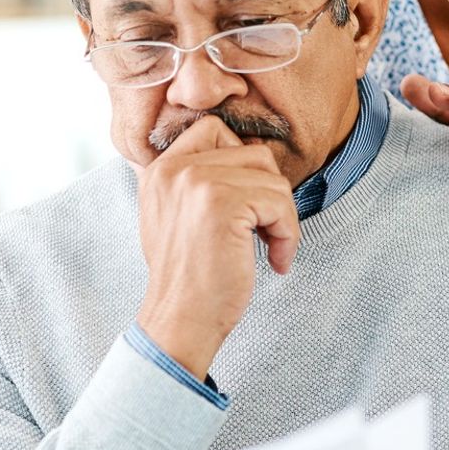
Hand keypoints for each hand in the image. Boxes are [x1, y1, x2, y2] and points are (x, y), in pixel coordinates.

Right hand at [135, 114, 298, 378]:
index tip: (248, 207)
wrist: (180, 320)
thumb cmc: (188, 278)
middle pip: (253, 153)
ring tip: (270, 248)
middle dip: (269, 193)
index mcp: (160, 168)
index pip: (215, 129)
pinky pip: (278, 201)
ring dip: (281, 216)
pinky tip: (276, 261)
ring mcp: (197, 181)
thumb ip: (196, 182)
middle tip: (264, 231)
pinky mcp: (221, 202)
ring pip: (271, 176)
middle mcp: (174, 167)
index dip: (243, 162)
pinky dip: (288, 233)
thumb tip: (248, 156)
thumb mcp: (176, 217)